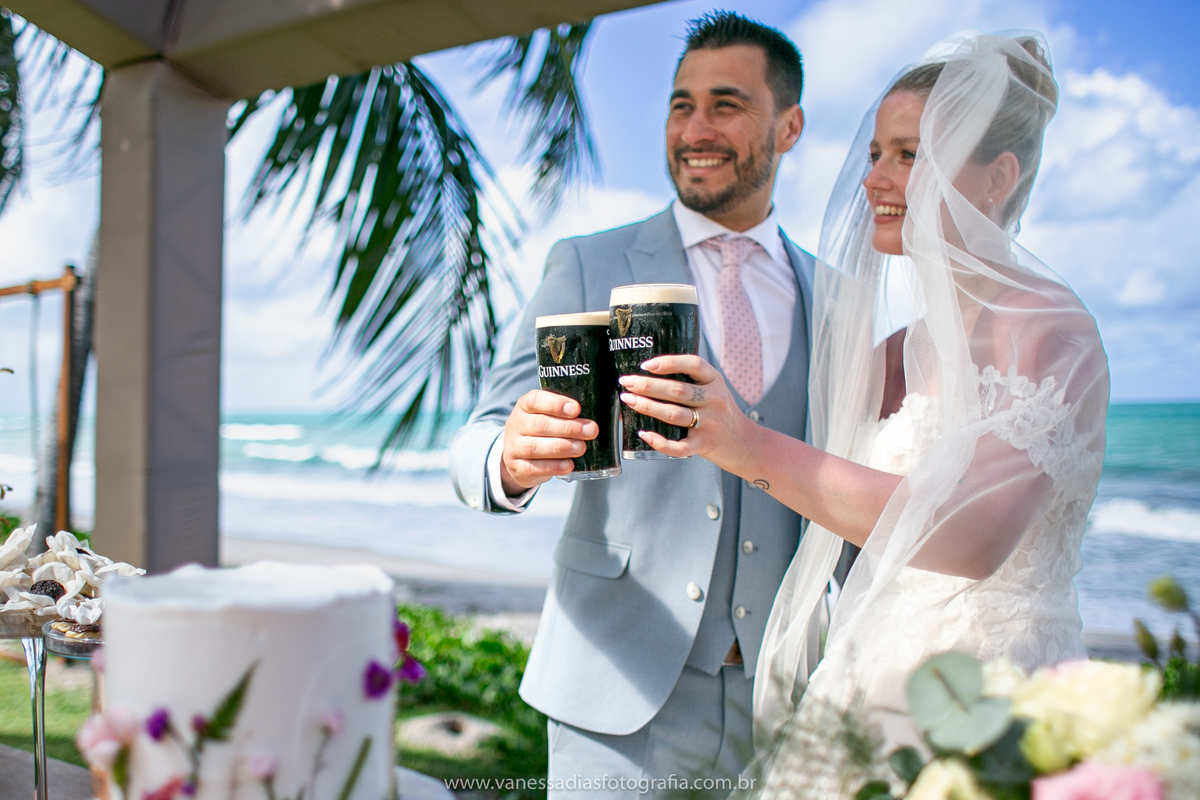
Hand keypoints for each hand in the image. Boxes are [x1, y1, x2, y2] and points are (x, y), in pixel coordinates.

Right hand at [500, 390, 597, 495]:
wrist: (519, 455)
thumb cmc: (544, 430)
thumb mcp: (550, 415)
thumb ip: (571, 412)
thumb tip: (611, 412)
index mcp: (525, 405)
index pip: (536, 400)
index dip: (556, 404)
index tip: (577, 408)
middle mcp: (516, 423)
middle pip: (539, 424)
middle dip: (568, 428)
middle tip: (591, 430)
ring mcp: (513, 446)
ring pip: (535, 446)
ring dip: (561, 447)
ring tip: (581, 448)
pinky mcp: (517, 466)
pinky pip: (533, 467)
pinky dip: (553, 466)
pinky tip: (569, 465)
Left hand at [617, 355, 753, 471]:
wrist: (744, 442)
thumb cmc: (720, 412)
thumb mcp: (714, 389)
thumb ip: (690, 382)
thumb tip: (647, 378)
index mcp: (715, 381)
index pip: (693, 364)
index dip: (668, 362)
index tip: (646, 365)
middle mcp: (714, 400)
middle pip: (677, 390)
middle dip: (647, 385)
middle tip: (626, 382)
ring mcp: (710, 424)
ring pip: (674, 414)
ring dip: (647, 407)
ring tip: (628, 400)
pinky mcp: (704, 444)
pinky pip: (679, 446)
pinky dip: (659, 442)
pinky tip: (644, 434)